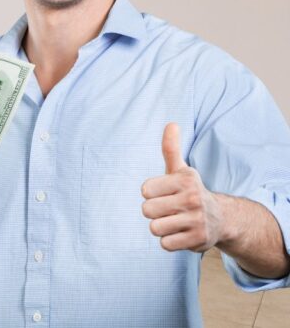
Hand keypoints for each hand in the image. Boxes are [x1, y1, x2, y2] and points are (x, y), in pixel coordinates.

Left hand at [141, 123, 226, 251]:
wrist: (221, 218)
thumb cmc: (189, 191)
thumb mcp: (181, 170)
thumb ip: (171, 149)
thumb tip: (171, 123)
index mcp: (185, 180)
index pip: (145, 190)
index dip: (150, 194)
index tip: (164, 193)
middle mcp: (192, 199)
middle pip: (147, 210)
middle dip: (154, 212)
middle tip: (170, 209)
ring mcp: (196, 220)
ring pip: (155, 228)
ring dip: (161, 227)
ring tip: (175, 221)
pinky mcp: (197, 240)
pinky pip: (165, 244)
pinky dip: (169, 241)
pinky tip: (181, 233)